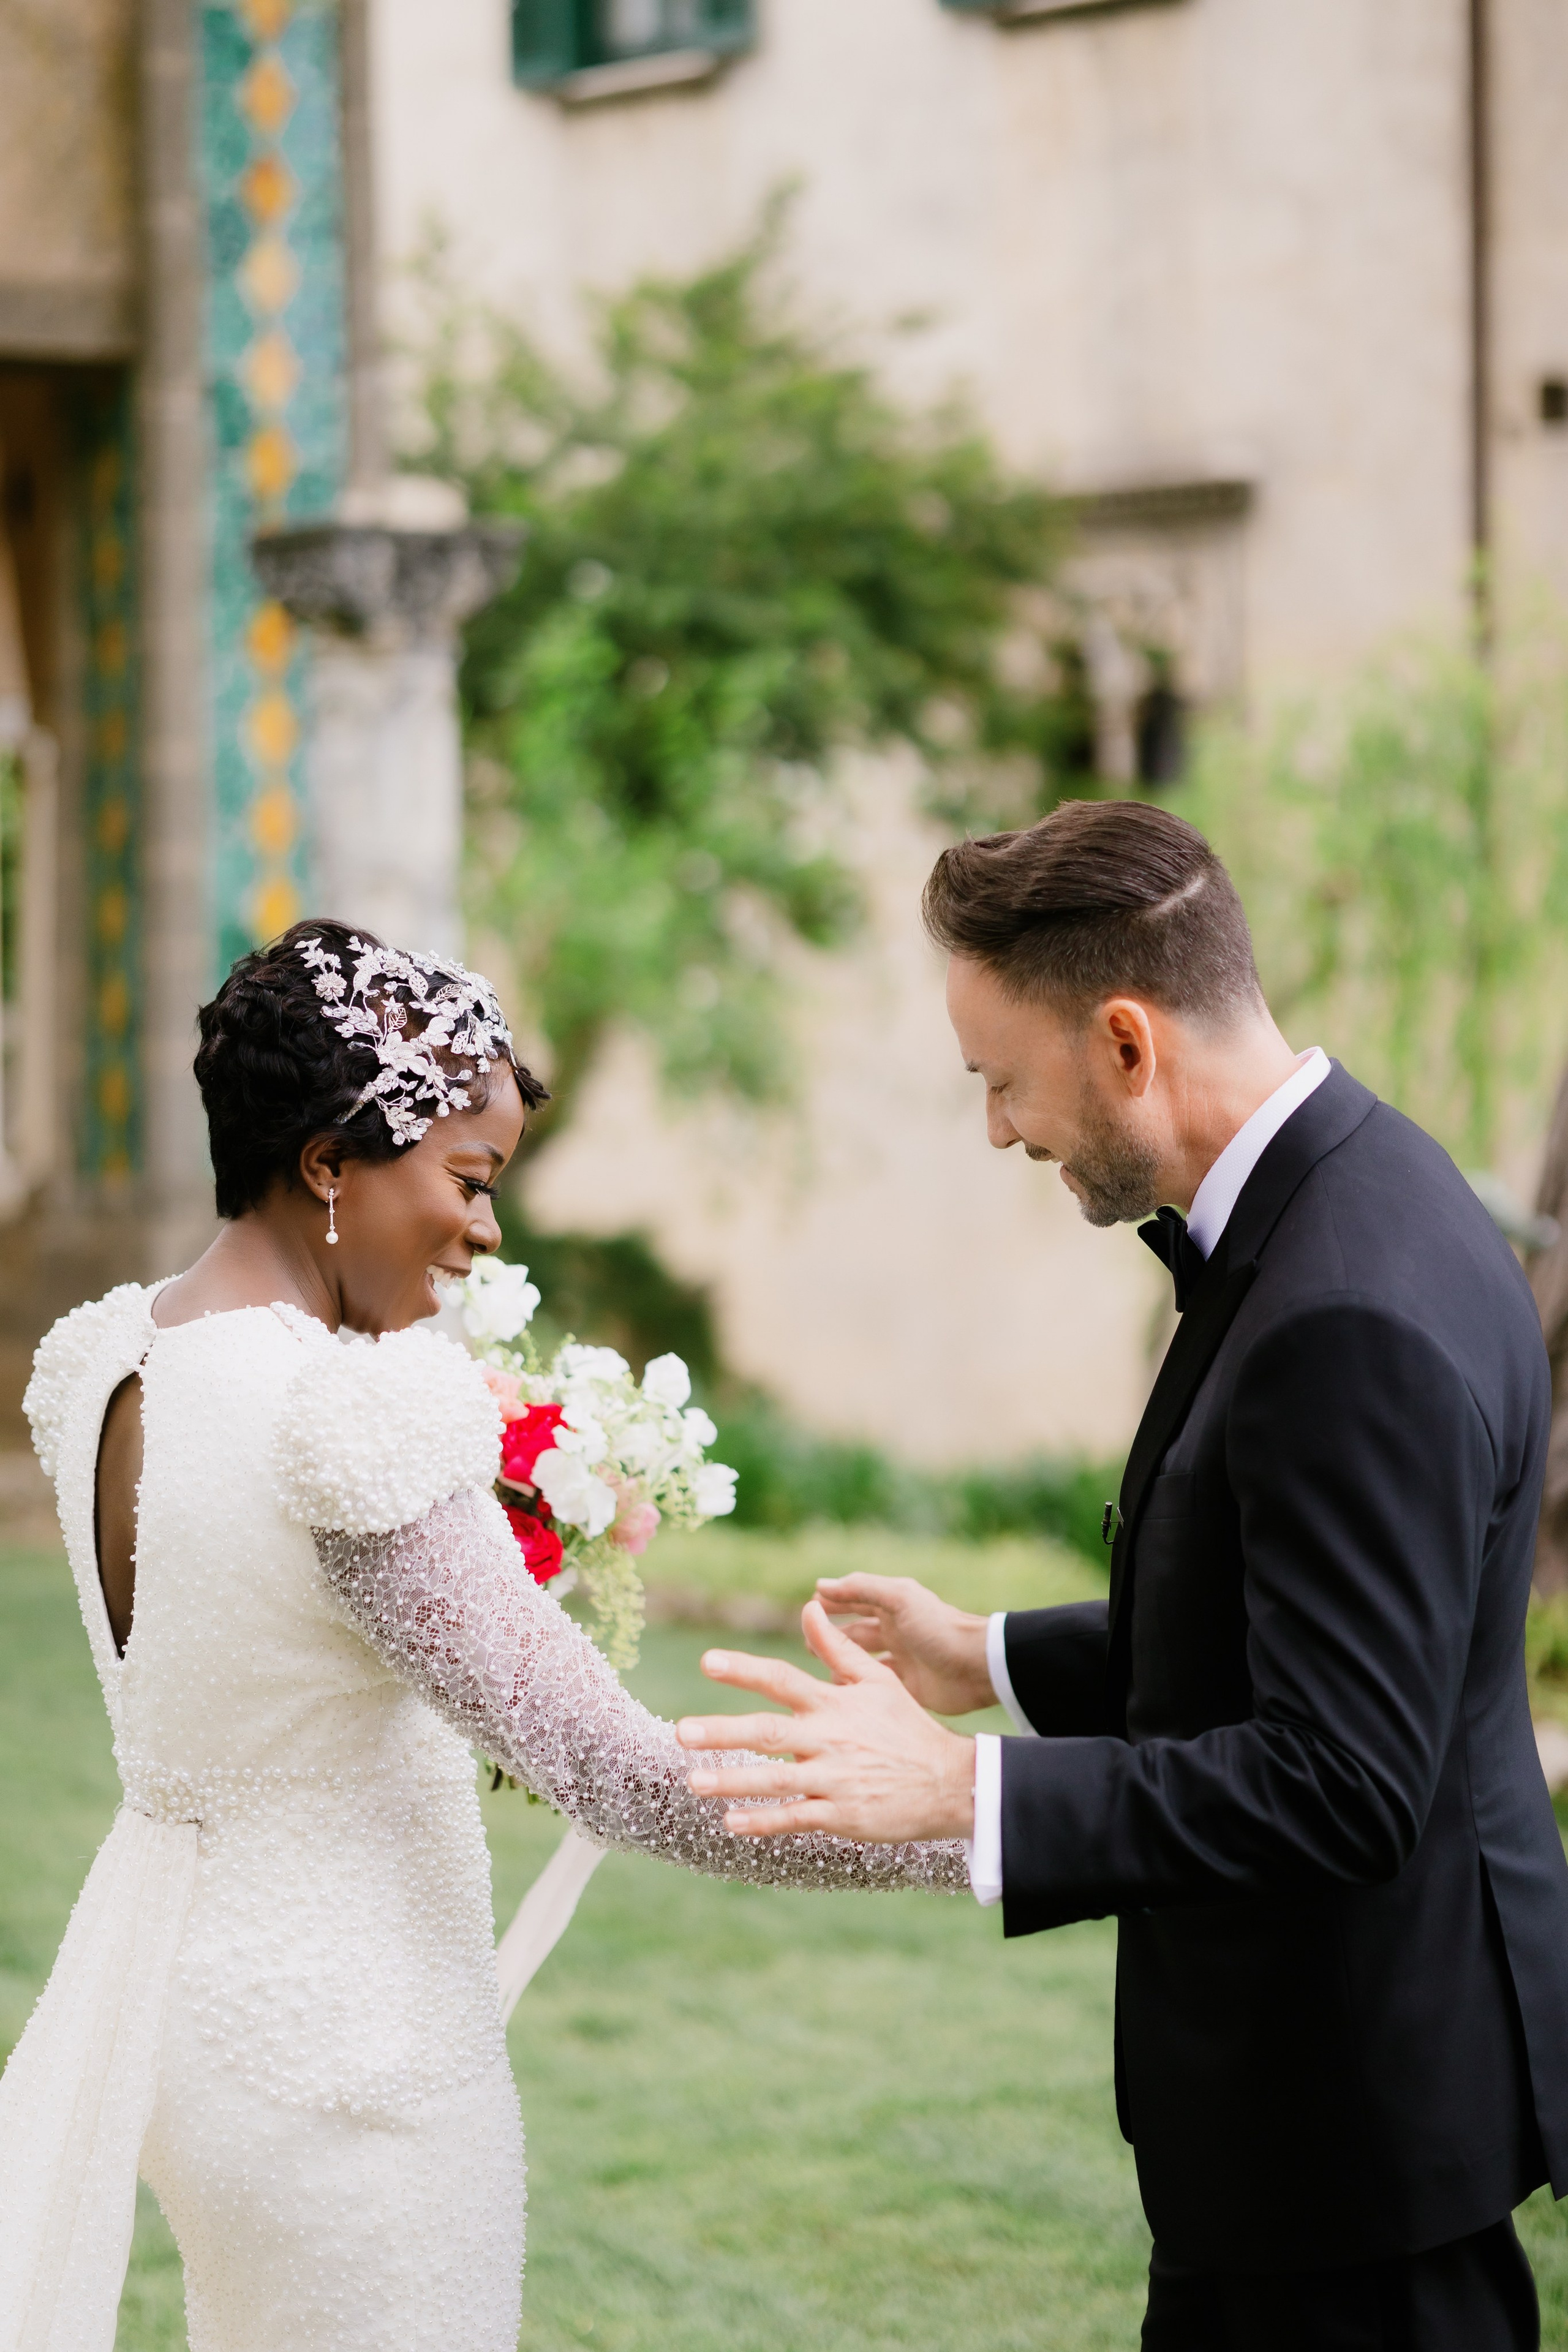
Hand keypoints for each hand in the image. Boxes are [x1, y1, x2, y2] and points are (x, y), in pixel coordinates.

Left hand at [676, 1599, 976, 1843]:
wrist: (948, 1781)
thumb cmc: (906, 1727)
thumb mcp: (876, 1680)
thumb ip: (835, 1648)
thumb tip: (807, 1607)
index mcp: (834, 1703)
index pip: (783, 1679)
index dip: (745, 1669)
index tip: (707, 1661)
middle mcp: (830, 1738)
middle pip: (769, 1732)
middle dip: (724, 1732)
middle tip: (682, 1732)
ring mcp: (834, 1779)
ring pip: (776, 1779)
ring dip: (733, 1781)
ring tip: (694, 1781)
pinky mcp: (841, 1814)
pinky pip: (795, 1817)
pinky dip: (764, 1820)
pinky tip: (732, 1822)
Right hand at [814, 1573, 994, 1716]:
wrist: (976, 1667)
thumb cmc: (939, 1627)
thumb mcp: (899, 1599)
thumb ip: (861, 1589)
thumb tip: (820, 1584)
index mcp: (894, 1607)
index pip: (856, 1600)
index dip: (833, 1602)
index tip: (808, 1608)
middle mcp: (896, 1631)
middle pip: (856, 1631)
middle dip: (832, 1634)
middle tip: (807, 1641)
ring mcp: (902, 1660)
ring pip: (863, 1660)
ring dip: (842, 1661)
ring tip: (818, 1666)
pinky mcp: (908, 1687)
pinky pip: (876, 1685)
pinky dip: (860, 1686)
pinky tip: (841, 1690)